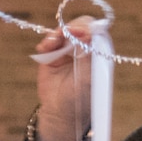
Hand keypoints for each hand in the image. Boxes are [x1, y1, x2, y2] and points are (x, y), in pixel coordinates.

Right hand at [33, 16, 99, 140]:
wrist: (61, 114)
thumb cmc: (80, 99)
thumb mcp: (88, 78)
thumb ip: (89, 55)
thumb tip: (90, 33)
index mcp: (96, 53)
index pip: (96, 31)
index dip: (89, 28)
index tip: (82, 32)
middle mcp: (83, 49)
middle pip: (79, 26)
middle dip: (72, 27)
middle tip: (66, 33)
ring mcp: (67, 51)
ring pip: (63, 32)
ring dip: (57, 34)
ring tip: (51, 44)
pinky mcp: (51, 56)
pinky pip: (49, 42)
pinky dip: (47, 42)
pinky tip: (44, 48)